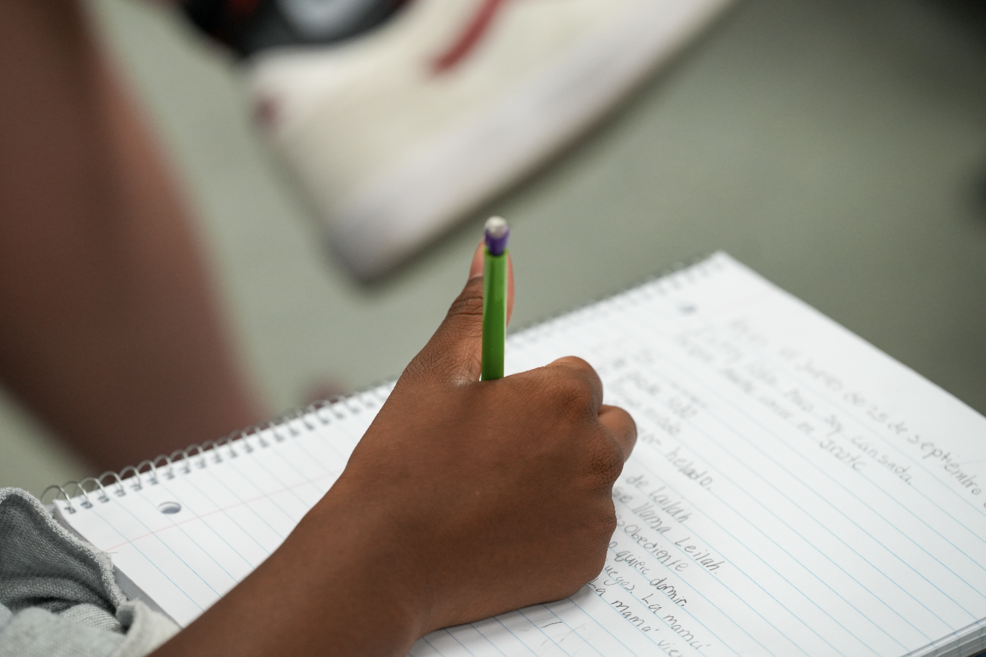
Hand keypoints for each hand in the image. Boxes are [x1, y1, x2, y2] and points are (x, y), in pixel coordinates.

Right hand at [336, 249, 636, 634]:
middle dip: (567, 432)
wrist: (384, 558)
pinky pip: (583, 531)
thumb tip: (491, 250)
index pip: (579, 379)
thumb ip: (476, 310)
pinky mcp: (588, 561)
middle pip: (604, 426)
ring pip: (593, 479)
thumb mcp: (437, 372)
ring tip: (494, 497)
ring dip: (561, 481)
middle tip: (504, 455)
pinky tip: (501, 534)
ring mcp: (596, 512)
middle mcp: (597, 452)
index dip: (534, 396)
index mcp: (567, 397)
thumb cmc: (406, 458)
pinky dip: (555, 530)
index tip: (497, 417)